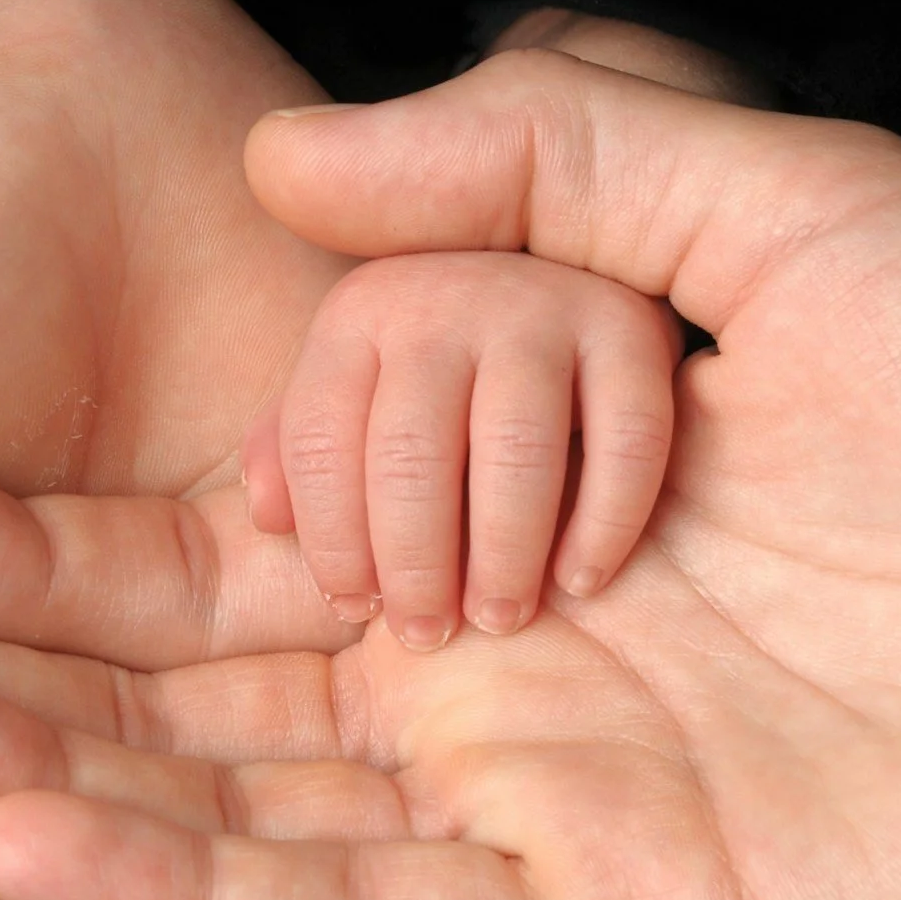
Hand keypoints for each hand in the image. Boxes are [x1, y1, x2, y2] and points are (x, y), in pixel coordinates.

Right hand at [0, 49, 900, 899]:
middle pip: (192, 713)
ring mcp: (548, 817)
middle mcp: (492, 680)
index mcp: (506, 514)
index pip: (206, 550)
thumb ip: (533, 152)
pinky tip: (55, 877)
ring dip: (65, 814)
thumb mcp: (774, 188)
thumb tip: (291, 158)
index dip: (28, 550)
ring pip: (250, 839)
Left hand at [241, 251, 679, 647]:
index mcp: (360, 315)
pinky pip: (625, 442)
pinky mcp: (632, 329)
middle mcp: (444, 297)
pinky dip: (603, 524)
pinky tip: (580, 582)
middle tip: (428, 637)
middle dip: (414, 566)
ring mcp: (542, 305)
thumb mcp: (363, 396)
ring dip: (503, 556)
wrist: (583, 262)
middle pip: (410, 455)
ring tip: (499, 620)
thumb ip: (303, 455)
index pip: (320, 443)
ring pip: (516, 453)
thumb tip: (268, 517)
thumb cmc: (447, 380)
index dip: (332, 542)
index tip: (356, 612)